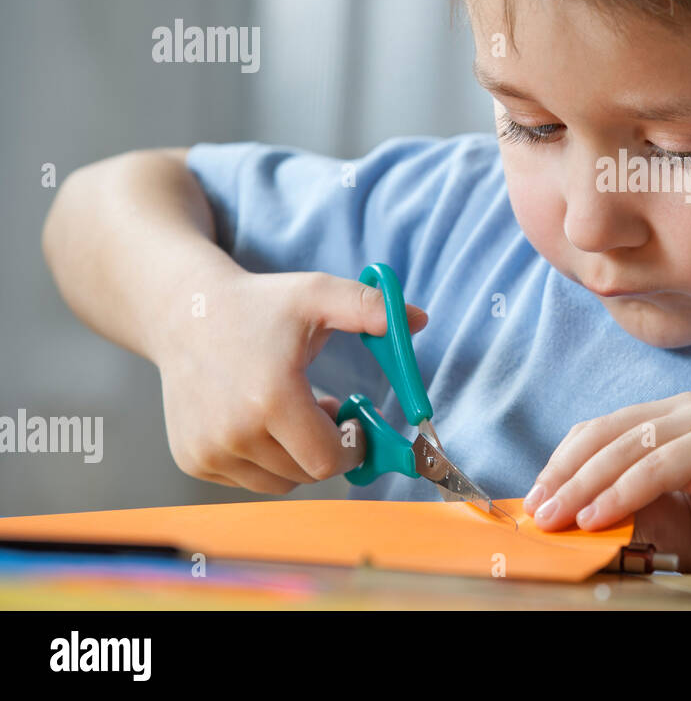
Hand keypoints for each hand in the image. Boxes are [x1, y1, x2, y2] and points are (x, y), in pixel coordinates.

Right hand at [156, 268, 426, 493]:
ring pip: (278, 483)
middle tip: (329, 408)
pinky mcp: (192, 459)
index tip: (356, 420)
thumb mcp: (317, 294)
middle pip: (307, 474)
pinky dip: (264, 460)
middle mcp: (233, 433)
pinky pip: (247, 480)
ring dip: (297, 457)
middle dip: (329, 449)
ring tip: (293, 412)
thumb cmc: (259, 305)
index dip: (352, 447)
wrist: (185, 313)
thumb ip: (369, 308)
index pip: (328, 460)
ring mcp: (208, 451)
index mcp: (270, 399)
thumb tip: (418, 320)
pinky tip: (260, 420)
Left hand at [522, 391, 690, 576]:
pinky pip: (653, 468)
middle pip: (605, 433)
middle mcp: (689, 408)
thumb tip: (550, 505)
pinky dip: (618, 494)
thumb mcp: (648, 513)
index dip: (562, 463)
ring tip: (557, 519)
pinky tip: (594, 519)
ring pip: (625, 448)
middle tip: (537, 511)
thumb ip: (608, 499)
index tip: (534, 499)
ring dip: (583, 486)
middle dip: (565, 474)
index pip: (599, 429)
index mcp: (670, 416)